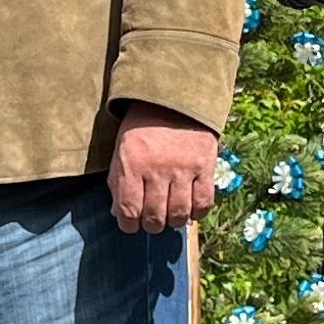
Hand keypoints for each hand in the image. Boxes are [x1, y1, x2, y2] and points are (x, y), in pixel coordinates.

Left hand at [107, 102, 219, 233]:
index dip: (128, 225)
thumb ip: (118, 181)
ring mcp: (183, 168)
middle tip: (152, 222)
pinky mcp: (205, 166)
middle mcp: (157, 169)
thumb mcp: (122, 149)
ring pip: (179, 214)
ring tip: (170, 217)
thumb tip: (119, 215)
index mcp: (132, 164)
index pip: (128, 210)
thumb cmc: (143, 126)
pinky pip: (203, 202)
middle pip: (154, 216)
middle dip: (151, 225)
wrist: (175, 98)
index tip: (131, 225)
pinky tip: (190, 211)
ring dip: (173, 222)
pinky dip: (197, 213)